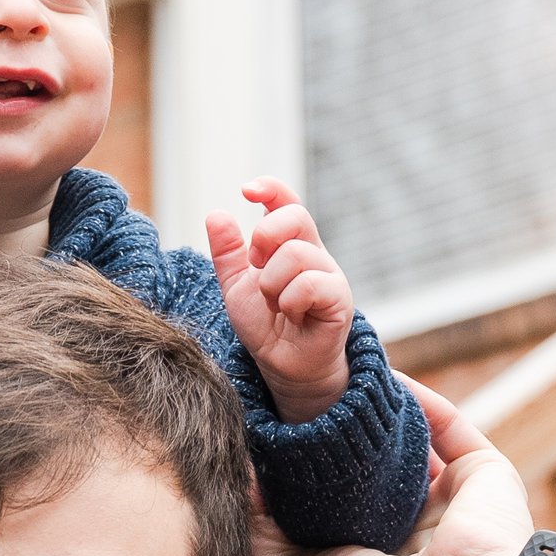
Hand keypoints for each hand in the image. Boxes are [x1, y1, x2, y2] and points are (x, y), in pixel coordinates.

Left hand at [206, 180, 353, 420]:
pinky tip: (290, 314)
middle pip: (294, 216)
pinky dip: (289, 300)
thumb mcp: (236, 288)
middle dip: (264, 238)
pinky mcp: (340, 298)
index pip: (287, 203)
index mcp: (290, 244)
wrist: (284, 366)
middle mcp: (314, 252)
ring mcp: (330, 274)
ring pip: (295, 254)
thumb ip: (227, 254)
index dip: (271, 189)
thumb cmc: (266, 326)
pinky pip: (309, 284)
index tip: (247, 191)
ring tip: (275, 305)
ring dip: (272, 284)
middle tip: (257, 269)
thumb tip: (216, 214)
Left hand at [249, 382, 555, 555]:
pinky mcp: (482, 474)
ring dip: (375, 413)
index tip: (264, 428)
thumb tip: (239, 471)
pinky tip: (377, 372)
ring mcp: (447, 503)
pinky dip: (418, 397)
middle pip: (366, 470)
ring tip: (335, 375)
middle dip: (333, 433)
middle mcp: (406, 534)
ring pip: (407, 443)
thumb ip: (257, 528)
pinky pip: (448, 424)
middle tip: (296, 392)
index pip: (328, 507)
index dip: (298, 471)